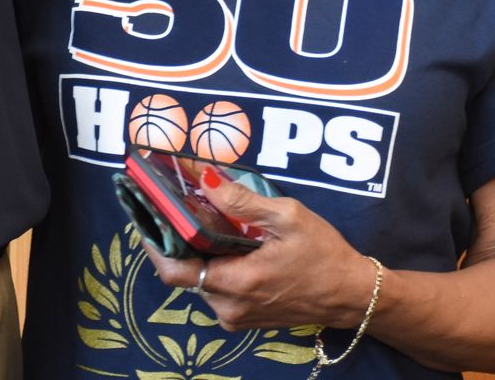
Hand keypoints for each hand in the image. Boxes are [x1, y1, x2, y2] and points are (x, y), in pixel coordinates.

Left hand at [144, 180, 374, 332]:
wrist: (352, 295)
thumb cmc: (323, 255)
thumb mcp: (287, 218)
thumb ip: (241, 200)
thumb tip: (205, 177)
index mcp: (236, 283)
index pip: (173, 270)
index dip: (152, 243)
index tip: (142, 215)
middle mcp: (229, 307)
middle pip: (183, 273)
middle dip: (176, 241)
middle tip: (172, 207)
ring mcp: (236, 316)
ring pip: (199, 280)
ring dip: (196, 252)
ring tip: (200, 219)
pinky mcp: (245, 318)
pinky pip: (216, 289)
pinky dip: (213, 265)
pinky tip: (224, 241)